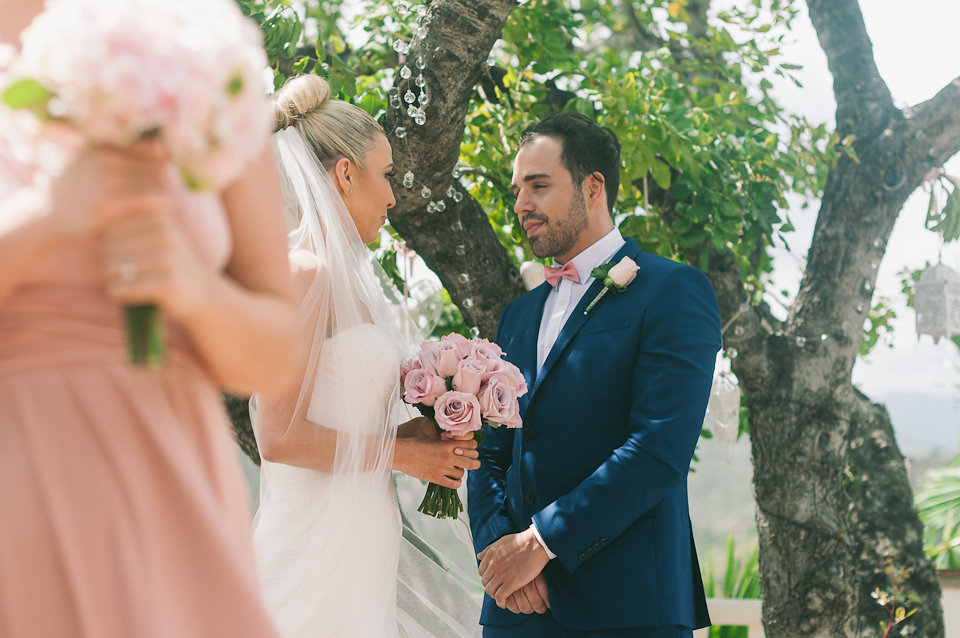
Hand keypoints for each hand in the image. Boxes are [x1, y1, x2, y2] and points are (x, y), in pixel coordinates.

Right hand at [41, 140, 169, 243]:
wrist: (47, 215)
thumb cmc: (79, 188)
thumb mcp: (93, 161)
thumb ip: (123, 153)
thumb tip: (166, 152)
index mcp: (100, 144)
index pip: (146, 145)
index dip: (162, 155)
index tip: (170, 165)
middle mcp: (102, 158)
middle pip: (151, 164)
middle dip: (163, 176)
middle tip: (174, 185)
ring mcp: (103, 181)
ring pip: (151, 182)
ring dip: (165, 189)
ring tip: (173, 197)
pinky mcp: (106, 205)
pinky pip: (146, 200)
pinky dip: (160, 203)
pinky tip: (168, 207)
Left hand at [98, 185, 211, 319]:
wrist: (204, 292)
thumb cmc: (170, 261)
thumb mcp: (158, 232)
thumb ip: (131, 217)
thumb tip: (93, 207)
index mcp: (161, 218)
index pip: (110, 228)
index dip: (108, 244)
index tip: (124, 253)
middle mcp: (167, 236)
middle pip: (108, 248)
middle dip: (108, 262)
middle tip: (124, 272)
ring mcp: (169, 261)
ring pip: (112, 269)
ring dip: (112, 280)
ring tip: (125, 283)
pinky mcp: (168, 286)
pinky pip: (122, 289)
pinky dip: (117, 294)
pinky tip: (125, 295)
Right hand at [393, 420, 479, 487]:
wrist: (401, 453)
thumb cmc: (414, 444)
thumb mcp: (432, 438)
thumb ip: (445, 442)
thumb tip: (456, 444)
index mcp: (447, 444)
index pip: (471, 445)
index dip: (473, 448)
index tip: (470, 450)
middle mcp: (448, 456)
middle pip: (472, 461)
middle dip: (474, 462)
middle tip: (472, 463)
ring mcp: (442, 468)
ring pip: (463, 473)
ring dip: (461, 472)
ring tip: (456, 471)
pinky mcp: (436, 478)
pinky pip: (454, 484)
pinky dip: (457, 483)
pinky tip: (453, 480)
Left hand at [477, 528, 549, 607]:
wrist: (536, 544)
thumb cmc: (522, 541)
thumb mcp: (502, 541)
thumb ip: (489, 549)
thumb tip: (478, 556)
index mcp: (490, 555)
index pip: (482, 572)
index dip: (487, 577)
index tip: (494, 580)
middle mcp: (493, 565)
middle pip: (485, 582)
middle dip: (490, 586)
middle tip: (498, 589)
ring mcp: (501, 575)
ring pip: (490, 591)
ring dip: (495, 595)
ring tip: (501, 597)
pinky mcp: (510, 583)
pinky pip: (500, 597)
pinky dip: (500, 602)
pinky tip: (504, 603)